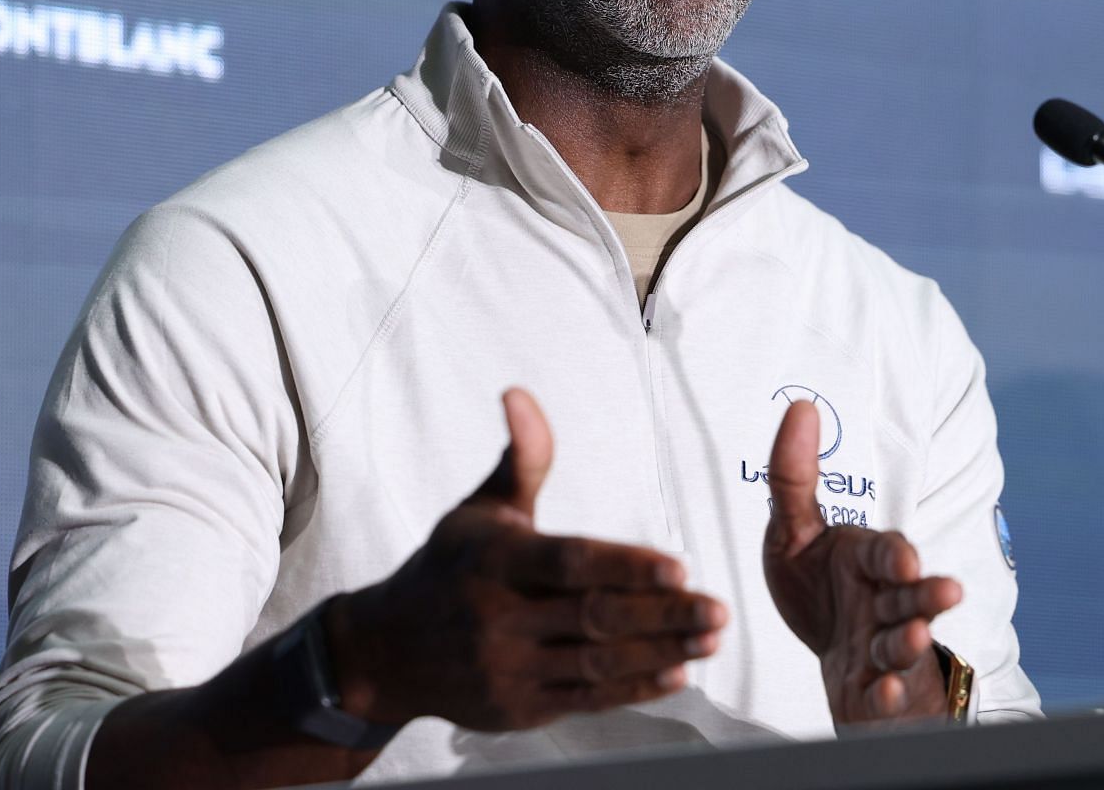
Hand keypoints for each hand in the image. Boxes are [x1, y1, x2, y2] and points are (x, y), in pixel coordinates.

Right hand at [330, 389, 727, 731]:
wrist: (384, 652)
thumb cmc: (447, 568)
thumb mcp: (479, 509)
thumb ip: (520, 458)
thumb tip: (520, 394)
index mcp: (495, 562)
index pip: (570, 563)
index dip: (627, 566)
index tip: (681, 568)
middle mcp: (498, 618)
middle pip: (594, 617)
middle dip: (663, 615)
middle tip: (718, 610)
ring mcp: (506, 669)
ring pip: (597, 663)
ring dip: (661, 652)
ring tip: (711, 639)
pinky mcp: (515, 709)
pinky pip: (585, 699)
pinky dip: (634, 689)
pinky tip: (676, 672)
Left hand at [760, 400, 961, 727]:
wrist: (835, 661)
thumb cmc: (821, 591)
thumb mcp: (795, 535)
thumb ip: (794, 478)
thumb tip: (801, 406)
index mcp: (868, 563)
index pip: (886, 554)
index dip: (894, 555)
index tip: (901, 559)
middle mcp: (885, 604)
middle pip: (910, 597)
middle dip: (926, 595)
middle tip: (946, 593)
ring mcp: (885, 650)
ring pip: (902, 644)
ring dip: (908, 642)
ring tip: (910, 640)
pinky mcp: (877, 691)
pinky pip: (887, 695)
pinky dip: (889, 697)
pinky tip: (886, 695)